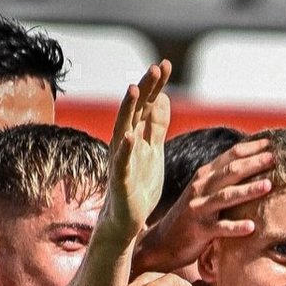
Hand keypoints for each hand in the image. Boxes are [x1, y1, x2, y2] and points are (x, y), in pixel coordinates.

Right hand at [105, 60, 172, 238]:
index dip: (155, 85)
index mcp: (138, 136)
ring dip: (129, 110)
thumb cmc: (139, 185)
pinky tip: (130, 136)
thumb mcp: (152, 151)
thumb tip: (163, 97)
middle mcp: (127, 144)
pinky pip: (121, 163)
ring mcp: (122, 161)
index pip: (147, 105)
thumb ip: (156, 125)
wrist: (126, 222)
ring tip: (135, 90)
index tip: (165, 64)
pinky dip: (125, 150)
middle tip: (155, 66)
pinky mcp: (120, 182)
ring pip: (124, 129)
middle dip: (145, 88)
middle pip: (136, 110)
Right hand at [135, 139, 274, 273]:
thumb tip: (253, 164)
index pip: (230, 156)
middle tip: (275, 158)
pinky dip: (235, 227)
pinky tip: (252, 227)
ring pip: (226, 196)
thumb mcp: (205, 191)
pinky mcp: (199, 230)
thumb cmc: (193, 215)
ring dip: (248, 190)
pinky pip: (220, 228)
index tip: (272, 143)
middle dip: (253, 163)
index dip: (251, 148)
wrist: (163, 241)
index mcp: (206, 175)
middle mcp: (201, 187)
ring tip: (268, 186)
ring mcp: (199, 208)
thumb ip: (224, 178)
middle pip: (230, 171)